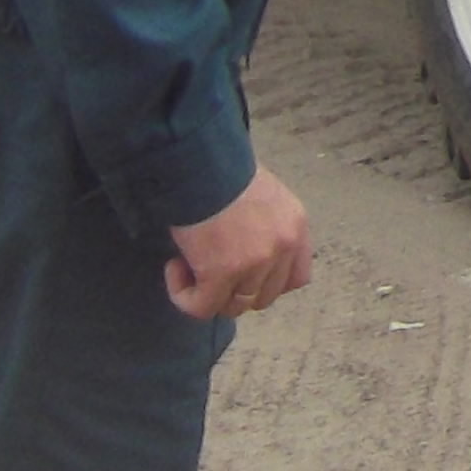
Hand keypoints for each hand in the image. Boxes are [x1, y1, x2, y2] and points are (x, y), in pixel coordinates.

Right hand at [166, 164, 312, 321]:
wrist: (202, 163)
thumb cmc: (223, 171)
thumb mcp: (264, 196)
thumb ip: (265, 227)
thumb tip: (243, 252)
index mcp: (296, 227)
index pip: (296, 279)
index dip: (267, 283)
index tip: (243, 273)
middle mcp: (283, 247)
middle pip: (264, 297)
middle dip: (236, 290)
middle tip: (210, 267)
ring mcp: (256, 264)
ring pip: (233, 307)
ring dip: (209, 293)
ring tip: (188, 264)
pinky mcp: (222, 274)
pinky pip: (202, 308)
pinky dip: (184, 297)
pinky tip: (174, 268)